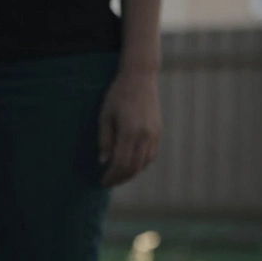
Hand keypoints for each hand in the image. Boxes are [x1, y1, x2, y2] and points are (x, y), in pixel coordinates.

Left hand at [98, 69, 161, 186]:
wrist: (140, 78)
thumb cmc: (118, 95)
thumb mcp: (105, 116)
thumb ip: (105, 140)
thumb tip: (104, 161)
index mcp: (131, 132)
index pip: (121, 163)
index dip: (112, 176)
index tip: (102, 182)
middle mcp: (146, 135)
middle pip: (134, 167)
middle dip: (120, 178)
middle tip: (108, 182)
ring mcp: (155, 134)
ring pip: (145, 163)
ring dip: (131, 173)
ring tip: (117, 176)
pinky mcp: (159, 131)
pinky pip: (152, 154)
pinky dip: (141, 164)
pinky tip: (130, 165)